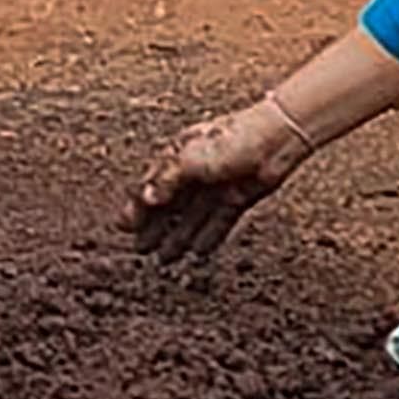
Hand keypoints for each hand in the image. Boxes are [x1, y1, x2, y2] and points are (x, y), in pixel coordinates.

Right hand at [127, 101, 309, 261]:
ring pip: (192, 217)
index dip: (137, 208)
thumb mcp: (189, 159)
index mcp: (179, 156)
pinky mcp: (237, 197)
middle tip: (140, 250)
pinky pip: (217, 222)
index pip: (152, 186)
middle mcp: (196, 171)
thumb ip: (166, 180)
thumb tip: (146, 198)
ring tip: (165, 259)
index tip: (124, 228)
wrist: (274, 140)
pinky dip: (207, 237)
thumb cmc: (230, 140)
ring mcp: (217, 185)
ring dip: (178, 237)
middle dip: (155, 227)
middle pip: (171, 205)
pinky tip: (199, 253)